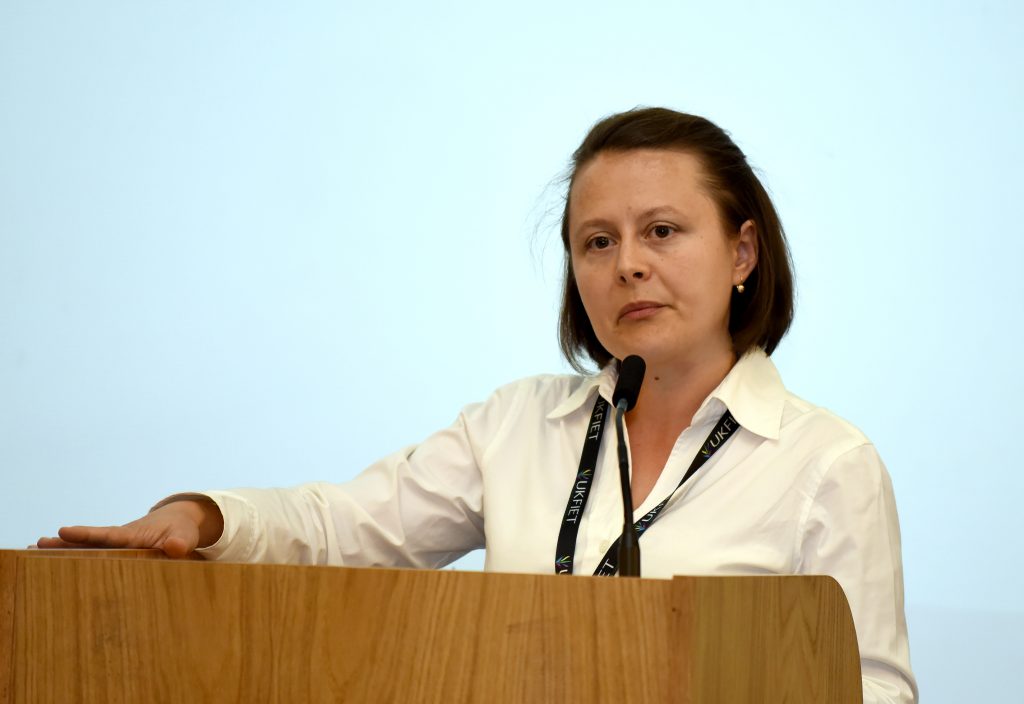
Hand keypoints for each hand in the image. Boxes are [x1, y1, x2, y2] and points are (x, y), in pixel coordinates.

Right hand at [36, 498, 223, 557]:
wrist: (180, 523)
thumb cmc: (182, 530)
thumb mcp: (185, 536)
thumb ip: (180, 542)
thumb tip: (174, 548)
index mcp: (133, 535)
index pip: (107, 535)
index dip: (86, 535)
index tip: (64, 530)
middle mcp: (120, 540)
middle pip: (89, 543)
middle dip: (65, 544)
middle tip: (37, 544)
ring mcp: (117, 547)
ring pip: (88, 550)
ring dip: (65, 552)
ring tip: (34, 553)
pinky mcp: (118, 554)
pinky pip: (96, 557)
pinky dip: (78, 560)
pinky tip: (59, 569)